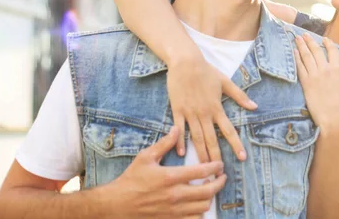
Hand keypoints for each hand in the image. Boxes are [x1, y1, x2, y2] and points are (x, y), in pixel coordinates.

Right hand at [107, 127, 226, 217]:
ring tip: (211, 190)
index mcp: (170, 177)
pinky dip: (200, 213)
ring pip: (203, 207)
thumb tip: (176, 129)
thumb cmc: (131, 179)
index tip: (220, 165)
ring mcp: (174, 210)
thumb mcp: (146, 157)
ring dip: (211, 198)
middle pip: (208, 191)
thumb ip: (164, 144)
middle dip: (219, 183)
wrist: (117, 204)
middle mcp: (175, 195)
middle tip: (221, 177)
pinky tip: (199, 205)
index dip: (215, 167)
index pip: (202, 171)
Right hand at [167, 56, 256, 161]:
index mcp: (217, 107)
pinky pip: (179, 129)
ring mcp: (190, 112)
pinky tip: (181, 154)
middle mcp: (204, 113)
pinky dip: (180, 141)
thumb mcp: (226, 82)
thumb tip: (255, 106)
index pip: (229, 130)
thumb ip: (239, 96)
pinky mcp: (178, 110)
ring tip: (203, 169)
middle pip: (212, 139)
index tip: (242, 157)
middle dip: (216, 157)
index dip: (236, 144)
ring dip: (200, 154)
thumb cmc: (206, 71)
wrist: (186, 62)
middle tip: (218, 173)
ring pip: (197, 137)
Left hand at [294, 33, 338, 126]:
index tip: (324, 39)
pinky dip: (296, 59)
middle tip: (304, 34)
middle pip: (316, 51)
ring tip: (297, 38)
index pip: (333, 52)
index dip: (329, 44)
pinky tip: (293, 52)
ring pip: (306, 57)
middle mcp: (325, 70)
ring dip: (301, 46)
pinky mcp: (306, 83)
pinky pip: (300, 68)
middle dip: (310, 41)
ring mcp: (314, 76)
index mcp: (337, 71)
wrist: (332, 119)